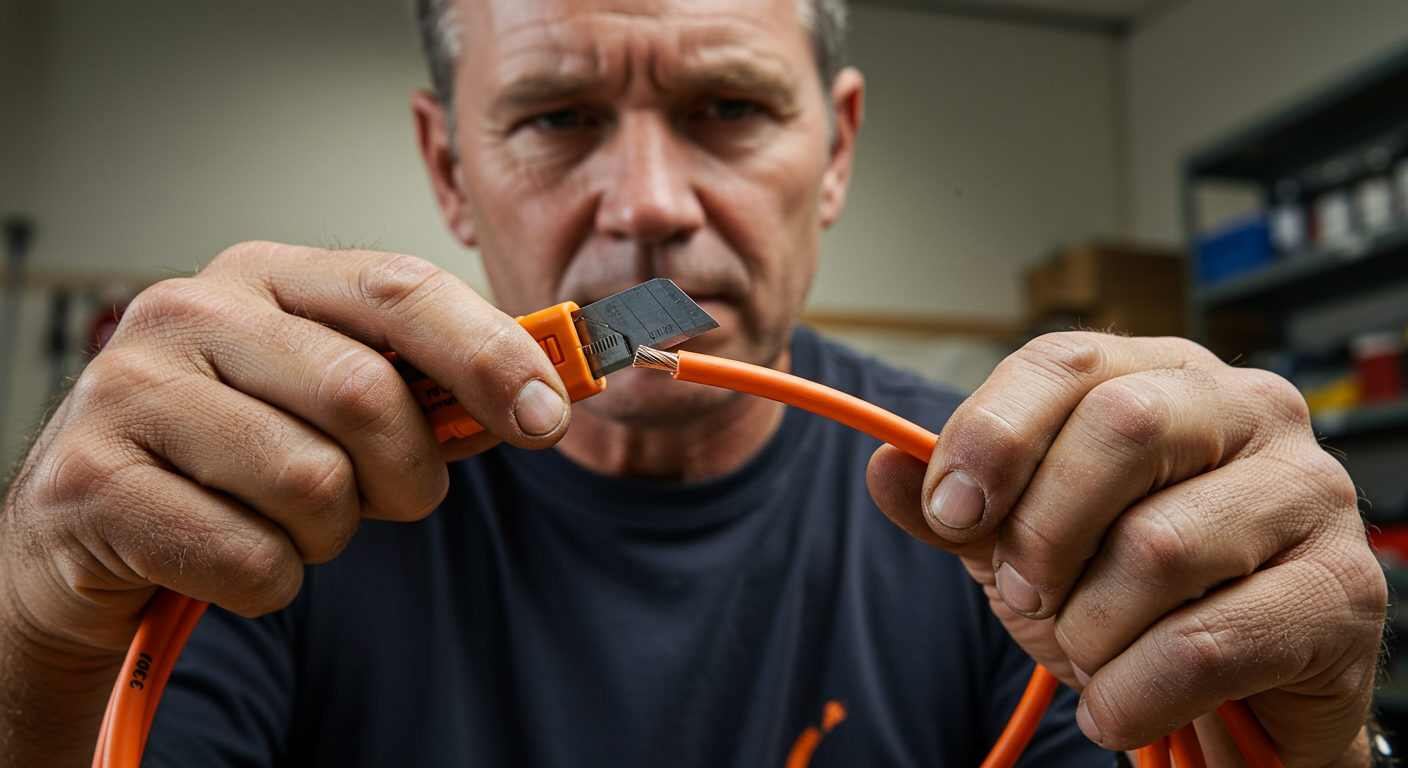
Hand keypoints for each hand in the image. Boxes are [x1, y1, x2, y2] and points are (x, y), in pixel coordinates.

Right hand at [0, 241, 571, 764]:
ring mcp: (128, 392)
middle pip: (365, 395)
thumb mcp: (326, 398)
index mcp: (264, 273)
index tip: (548, 415)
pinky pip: (252, 559)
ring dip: (329, 532)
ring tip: (283, 518)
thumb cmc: (233, 454)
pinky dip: (269, 580)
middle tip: (388, 496)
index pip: (400, 289)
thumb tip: (539, 395)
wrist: (85, 525)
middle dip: (406, 473)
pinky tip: (227, 552)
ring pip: (313, 485)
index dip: (489, 354)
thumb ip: (422, 386)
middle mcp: (190, 312)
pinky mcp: (92, 484)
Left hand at [867, 332, 1384, 765]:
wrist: (1233, 691)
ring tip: (1086, 653)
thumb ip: (960, 506)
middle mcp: (1248, 410)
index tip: (949, 513)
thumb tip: (884, 467)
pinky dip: (1134, 691)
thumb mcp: (1027, 541)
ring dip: (1088, 628)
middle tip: (1026, 593)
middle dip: (1043, 532)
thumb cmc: (1128, 596)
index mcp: (1162, 374)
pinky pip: (1206, 643)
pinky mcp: (1343, 590)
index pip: (1064, 360)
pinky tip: (1117, 705)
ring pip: (1158, 547)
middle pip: (1120, 428)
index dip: (991, 435)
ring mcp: (1308, 494)